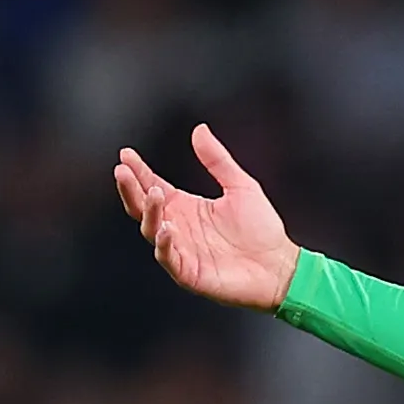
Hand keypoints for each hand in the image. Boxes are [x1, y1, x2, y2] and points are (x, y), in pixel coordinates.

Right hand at [113, 123, 301, 310]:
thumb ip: (218, 160)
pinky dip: (164, 244)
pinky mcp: (189, 273)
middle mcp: (178, 227)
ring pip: (151, 230)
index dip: (138, 171)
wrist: (281, 266)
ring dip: (148, 212)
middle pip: (143, 207)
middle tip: (123, 171)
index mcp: (186, 207)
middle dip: (131, 189)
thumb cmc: (262, 230)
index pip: (153, 186)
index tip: (126, 154)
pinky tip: (166, 228)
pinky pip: (168, 258)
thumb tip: (199, 130)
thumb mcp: (240, 186)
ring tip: (154, 194)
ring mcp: (181, 250)